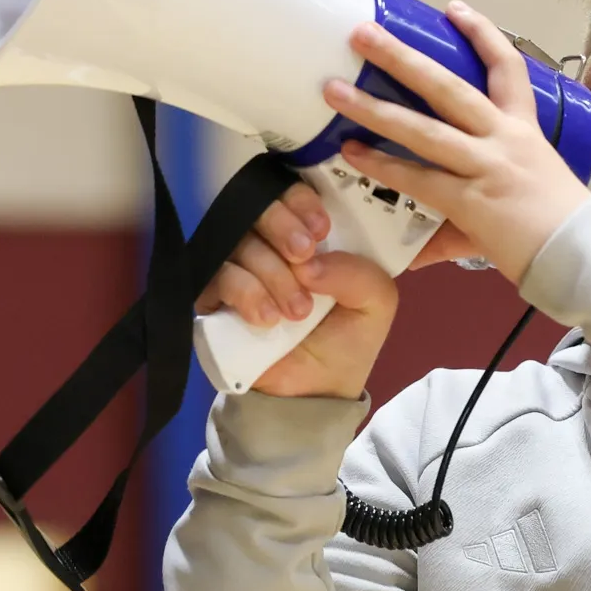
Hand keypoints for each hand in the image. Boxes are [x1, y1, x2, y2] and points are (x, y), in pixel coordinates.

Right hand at [194, 181, 397, 400]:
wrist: (312, 395)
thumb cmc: (345, 342)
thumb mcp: (376, 303)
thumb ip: (360, 273)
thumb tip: (310, 263)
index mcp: (310, 236)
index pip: (294, 195)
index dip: (301, 201)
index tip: (321, 228)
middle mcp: (271, 244)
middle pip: (260, 207)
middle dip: (283, 227)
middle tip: (304, 258)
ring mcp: (240, 267)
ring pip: (241, 242)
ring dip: (273, 274)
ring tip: (298, 312)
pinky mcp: (214, 296)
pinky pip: (219, 275)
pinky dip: (247, 293)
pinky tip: (268, 320)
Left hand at [324, 2, 590, 284]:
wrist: (585, 257)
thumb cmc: (560, 227)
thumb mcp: (524, 193)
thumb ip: (473, 200)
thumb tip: (431, 230)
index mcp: (523, 129)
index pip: (507, 68)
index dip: (480, 33)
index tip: (453, 8)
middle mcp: (504, 138)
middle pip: (448, 86)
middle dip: (402, 57)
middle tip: (362, 33)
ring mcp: (487, 166)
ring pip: (423, 129)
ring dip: (375, 109)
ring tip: (335, 91)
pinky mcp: (472, 200)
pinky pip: (419, 178)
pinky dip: (383, 167)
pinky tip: (353, 154)